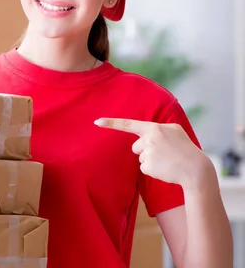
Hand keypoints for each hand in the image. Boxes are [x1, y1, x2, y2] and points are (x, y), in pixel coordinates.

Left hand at [94, 118, 209, 188]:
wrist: (196, 169)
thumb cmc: (185, 149)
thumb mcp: (175, 131)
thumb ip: (158, 128)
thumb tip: (145, 131)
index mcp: (154, 128)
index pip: (128, 124)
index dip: (111, 123)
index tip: (96, 122)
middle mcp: (149, 139)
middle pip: (136, 146)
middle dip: (145, 150)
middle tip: (164, 153)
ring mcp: (148, 153)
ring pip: (140, 157)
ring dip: (150, 160)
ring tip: (167, 160)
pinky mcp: (148, 166)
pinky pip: (143, 168)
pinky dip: (152, 170)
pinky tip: (164, 168)